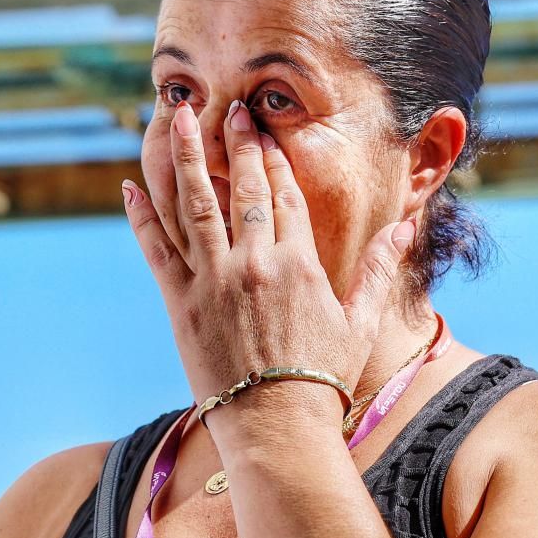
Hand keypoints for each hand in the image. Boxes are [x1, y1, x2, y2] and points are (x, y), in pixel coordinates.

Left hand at [121, 98, 416, 427]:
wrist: (276, 428)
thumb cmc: (324, 379)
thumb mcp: (361, 321)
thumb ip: (380, 268)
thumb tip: (406, 225)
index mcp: (299, 264)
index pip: (284, 195)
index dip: (273, 158)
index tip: (263, 128)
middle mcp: (255, 263)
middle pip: (243, 188)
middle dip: (236, 144)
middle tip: (227, 108)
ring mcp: (214, 281)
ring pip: (196, 204)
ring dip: (186, 157)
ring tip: (178, 116)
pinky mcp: (181, 303)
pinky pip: (157, 249)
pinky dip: (142, 216)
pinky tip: (130, 185)